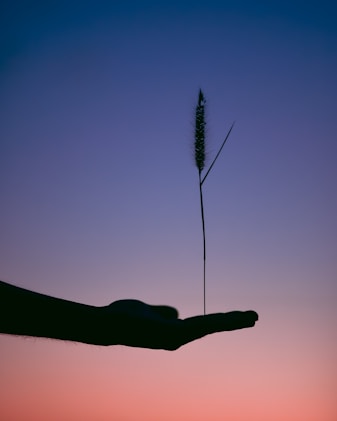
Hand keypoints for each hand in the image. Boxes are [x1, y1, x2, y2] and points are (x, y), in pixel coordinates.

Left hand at [99, 299, 257, 349]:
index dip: (221, 321)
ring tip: (252, 317)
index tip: (238, 317)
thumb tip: (175, 312)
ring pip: (210, 326)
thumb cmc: (124, 318)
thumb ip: (162, 312)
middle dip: (234, 322)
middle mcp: (178, 338)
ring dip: (232, 321)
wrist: (108, 324)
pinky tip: (234, 318)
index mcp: (173, 332)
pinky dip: (219, 321)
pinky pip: (201, 325)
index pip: (203, 325)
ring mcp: (176, 337)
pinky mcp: (173, 334)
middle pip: (211, 326)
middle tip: (255, 317)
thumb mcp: (147, 311)